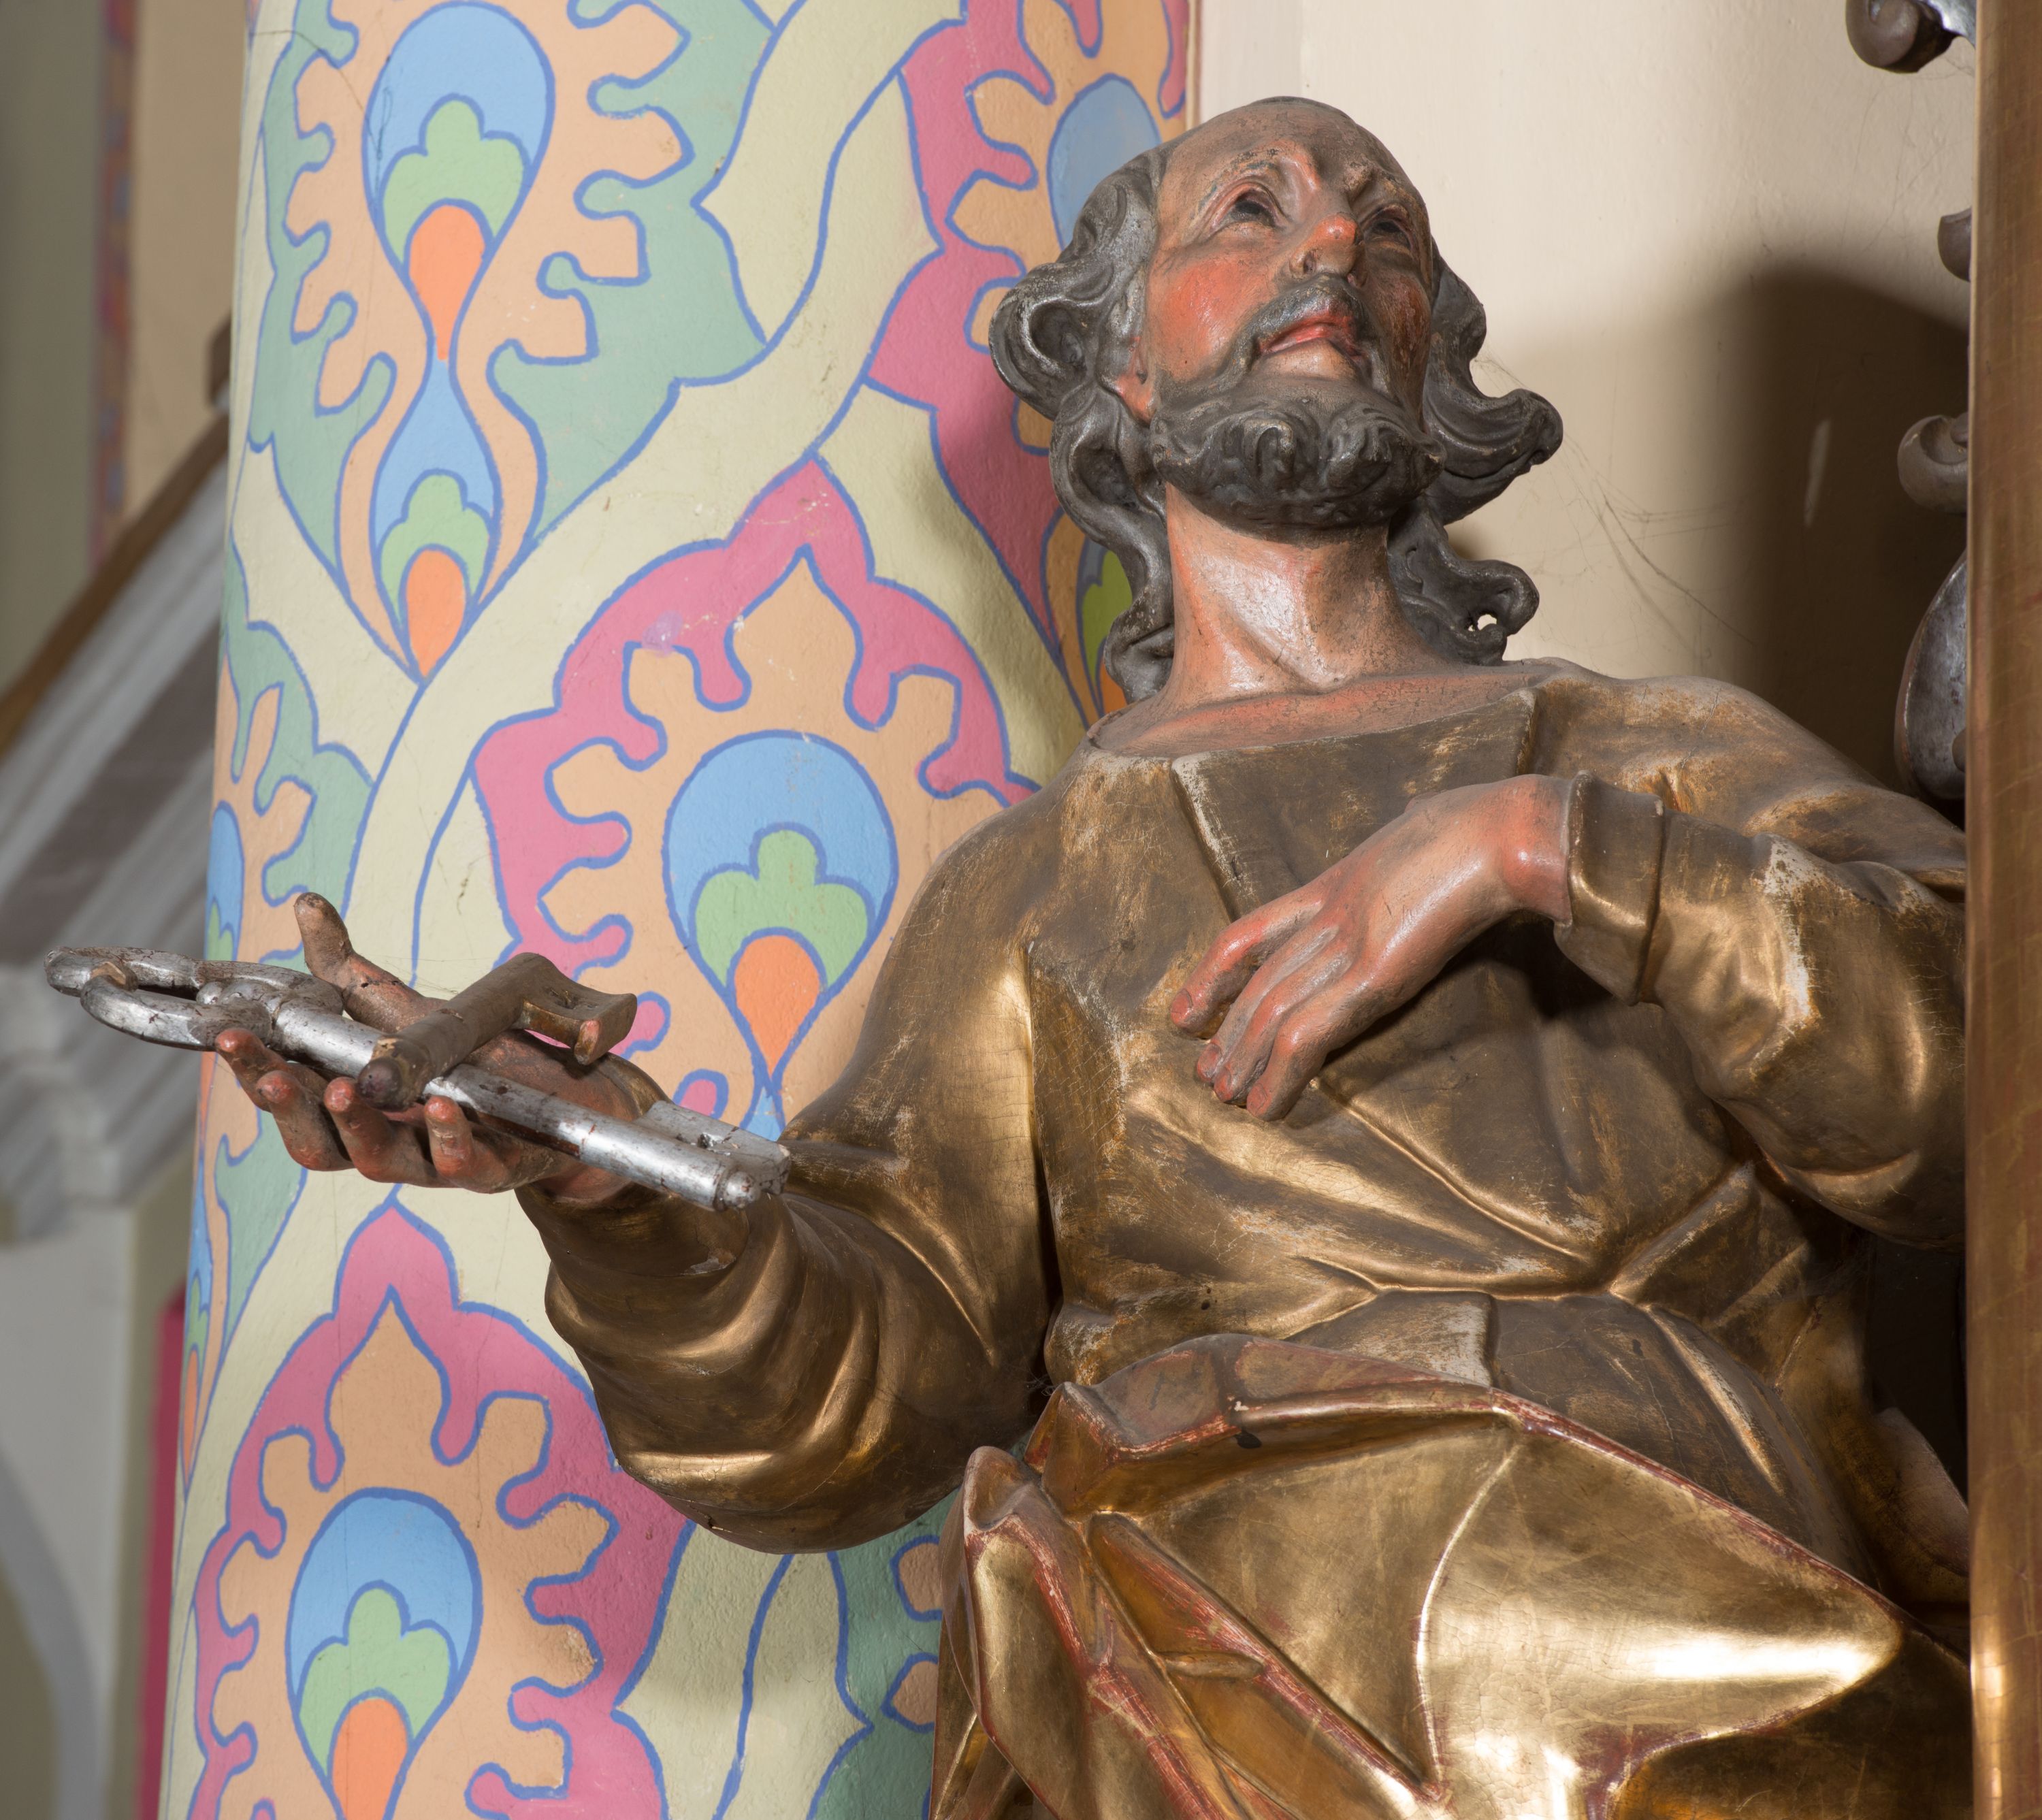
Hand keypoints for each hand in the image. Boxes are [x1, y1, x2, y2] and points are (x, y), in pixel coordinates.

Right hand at [215, 894, 640, 1203]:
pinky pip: (462, 1165)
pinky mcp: (493, 1169)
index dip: (254, 1072)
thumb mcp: (410, 1012)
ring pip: (378, 1161)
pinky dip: (447, 1138)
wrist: (572, 1097)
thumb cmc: (478, 1059)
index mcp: (356, 1104)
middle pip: (317, 1143)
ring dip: (358, 1127)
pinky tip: (441, 1106)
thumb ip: (350, 974)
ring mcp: (434, 1161)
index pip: (288, 1097)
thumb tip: (306, 904)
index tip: (224, 1037)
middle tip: (274, 1073)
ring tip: (349, 1089)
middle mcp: (385, 1139)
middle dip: (290, 1107)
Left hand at [1169, 774, 1572, 1118]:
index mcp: (1338, 881)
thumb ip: (1407, 840)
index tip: (1187, 1009)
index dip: (1213, 975)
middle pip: (1258, 981)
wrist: (1508, 831)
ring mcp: (1348, 945)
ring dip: (1243, 1059)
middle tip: (1203, 1072)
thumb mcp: (1426, 825)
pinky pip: (1309, 1033)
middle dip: (1226, 1031)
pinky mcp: (1375, 976)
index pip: (1252, 932)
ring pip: (1272, 1009)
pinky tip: (1265, 1104)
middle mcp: (1330, 915)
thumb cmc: (1487, 825)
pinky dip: (1280, 1074)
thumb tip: (1415, 823)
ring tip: (1223, 1095)